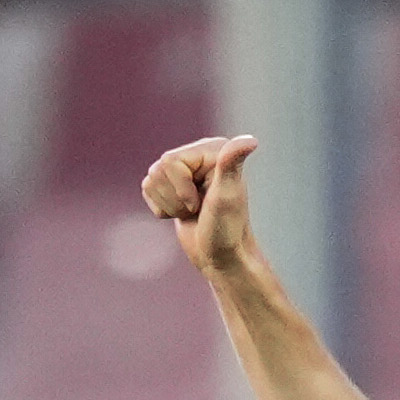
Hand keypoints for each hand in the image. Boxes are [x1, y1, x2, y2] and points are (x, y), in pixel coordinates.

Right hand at [141, 134, 258, 274]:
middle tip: (197, 209)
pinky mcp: (171, 185)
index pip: (170, 161)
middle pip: (158, 169)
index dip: (181, 188)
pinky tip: (183, 213)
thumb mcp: (227, 196)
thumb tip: (252, 141)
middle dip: (175, 198)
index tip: (201, 203)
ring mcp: (184, 170)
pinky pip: (147, 189)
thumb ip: (232, 164)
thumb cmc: (227, 230)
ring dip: (169, 205)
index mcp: (212, 149)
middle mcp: (198, 154)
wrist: (222, 259)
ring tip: (192, 212)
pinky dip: (162, 208)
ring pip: (151, 180)